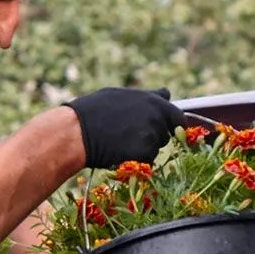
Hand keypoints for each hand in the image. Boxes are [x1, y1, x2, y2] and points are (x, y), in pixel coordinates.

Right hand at [68, 87, 184, 169]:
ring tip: (120, 142)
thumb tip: (165, 93)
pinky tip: (119, 153)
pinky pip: (147, 160)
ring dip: (144, 148)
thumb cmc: (93, 111)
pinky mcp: (146, 152)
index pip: (177, 116)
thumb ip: (147, 97)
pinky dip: (136, 160)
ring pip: (156, 147)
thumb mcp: (120, 95)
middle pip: (166, 134)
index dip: (171, 125)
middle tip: (131, 138)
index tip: (165, 130)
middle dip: (154, 137)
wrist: (77, 131)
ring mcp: (152, 134)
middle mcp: (157, 116)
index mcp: (153, 100)